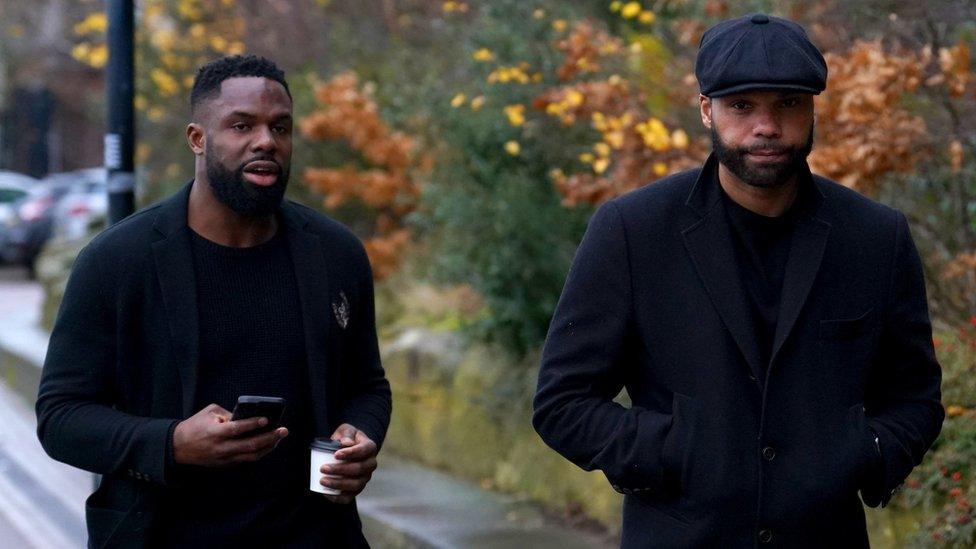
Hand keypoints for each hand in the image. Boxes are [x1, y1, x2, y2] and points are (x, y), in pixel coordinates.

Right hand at [172, 403, 287, 466]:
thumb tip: (248, 416)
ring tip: (279, 437)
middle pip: (250, 445)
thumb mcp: (209, 412)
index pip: (237, 429)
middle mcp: (221, 448)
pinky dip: (259, 452)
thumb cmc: (195, 425)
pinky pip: (246, 459)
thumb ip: (229, 413)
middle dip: (270, 438)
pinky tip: (268, 444)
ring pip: (251, 456)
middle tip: (283, 430)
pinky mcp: (225, 464)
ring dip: (268, 447)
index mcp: (215, 433)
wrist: (178, 447)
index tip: (267, 419)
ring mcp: (224, 458)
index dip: (253, 424)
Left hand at [318, 423, 377, 503]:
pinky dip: (338, 498)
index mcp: (370, 447)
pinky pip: (350, 497)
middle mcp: (371, 464)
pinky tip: (325, 493)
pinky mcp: (357, 489)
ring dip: (338, 484)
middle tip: (323, 468)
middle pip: (359, 469)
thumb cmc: (346, 438)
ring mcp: (365, 478)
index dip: (351, 454)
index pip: (363, 451)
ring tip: (322, 480)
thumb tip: (346, 443)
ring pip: (355, 484)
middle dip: (340, 470)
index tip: (335, 455)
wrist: (348, 449)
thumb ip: (346, 434)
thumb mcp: (346, 430)